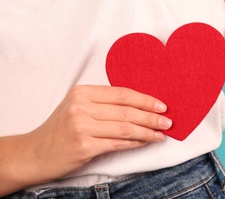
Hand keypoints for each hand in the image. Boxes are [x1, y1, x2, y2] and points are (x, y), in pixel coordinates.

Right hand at [24, 85, 171, 184]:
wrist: (35, 153)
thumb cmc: (61, 129)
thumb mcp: (78, 107)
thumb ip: (103, 104)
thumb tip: (140, 107)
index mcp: (82, 92)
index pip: (122, 94)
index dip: (145, 99)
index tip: (161, 105)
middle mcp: (81, 107)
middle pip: (126, 110)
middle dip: (151, 116)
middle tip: (168, 121)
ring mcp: (81, 127)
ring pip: (125, 127)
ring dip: (147, 131)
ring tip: (161, 133)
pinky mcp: (84, 146)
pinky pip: (118, 143)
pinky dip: (135, 143)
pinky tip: (146, 142)